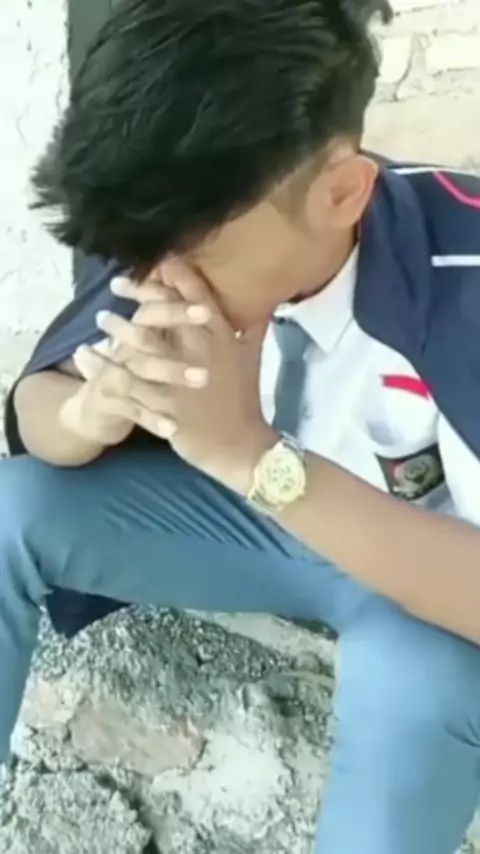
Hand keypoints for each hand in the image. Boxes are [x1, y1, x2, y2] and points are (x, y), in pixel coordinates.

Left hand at [72, 258, 275, 489]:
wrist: (240, 446)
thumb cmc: (243, 400)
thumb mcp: (252, 358)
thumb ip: (254, 326)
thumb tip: (265, 299)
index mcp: (221, 335)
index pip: (194, 294)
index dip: (170, 274)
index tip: (152, 264)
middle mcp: (201, 349)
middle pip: (163, 309)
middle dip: (137, 292)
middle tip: (115, 284)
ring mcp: (181, 376)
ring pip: (141, 340)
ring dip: (117, 326)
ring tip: (100, 319)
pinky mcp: (165, 401)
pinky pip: (127, 379)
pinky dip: (104, 365)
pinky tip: (86, 357)